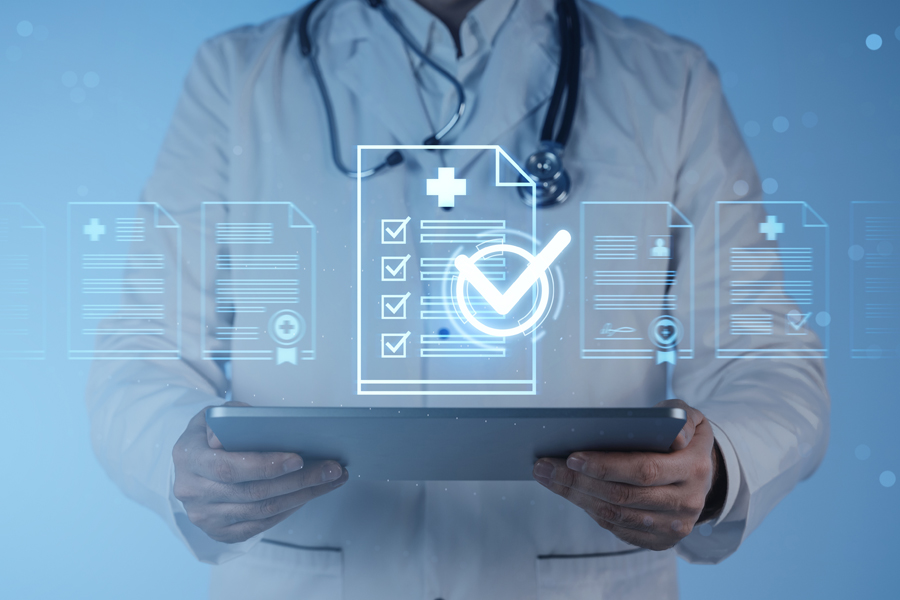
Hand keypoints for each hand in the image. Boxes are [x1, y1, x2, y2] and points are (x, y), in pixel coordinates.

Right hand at [173, 401, 348, 543]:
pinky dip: (287, 510)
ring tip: (330, 480)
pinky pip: (259, 526)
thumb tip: (248, 426)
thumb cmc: (211, 434)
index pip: (228, 467)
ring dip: (302, 496)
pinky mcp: (218, 532)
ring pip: (262, 511)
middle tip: (331, 469)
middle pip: (254, 492)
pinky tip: (307, 495)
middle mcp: (192, 491)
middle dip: (299, 480)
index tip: (298, 458)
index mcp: (188, 458)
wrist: (191, 464)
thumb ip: (230, 417)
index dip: (265, 465)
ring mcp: (205, 516)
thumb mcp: (214, 415)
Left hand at [533, 399, 720, 550]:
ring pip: (616, 514)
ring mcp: (674, 526)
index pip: (644, 470)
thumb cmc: (683, 437)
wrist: (705, 474)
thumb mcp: (689, 416)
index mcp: (694, 467)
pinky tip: (571, 492)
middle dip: (578, 481)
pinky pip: (618, 529)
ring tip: (548, 477)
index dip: (606, 465)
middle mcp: (687, 501)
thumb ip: (680, 417)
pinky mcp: (661, 541)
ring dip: (577, 497)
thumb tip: (674, 433)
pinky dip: (591, 510)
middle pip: (622, 495)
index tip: (572, 456)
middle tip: (545, 467)